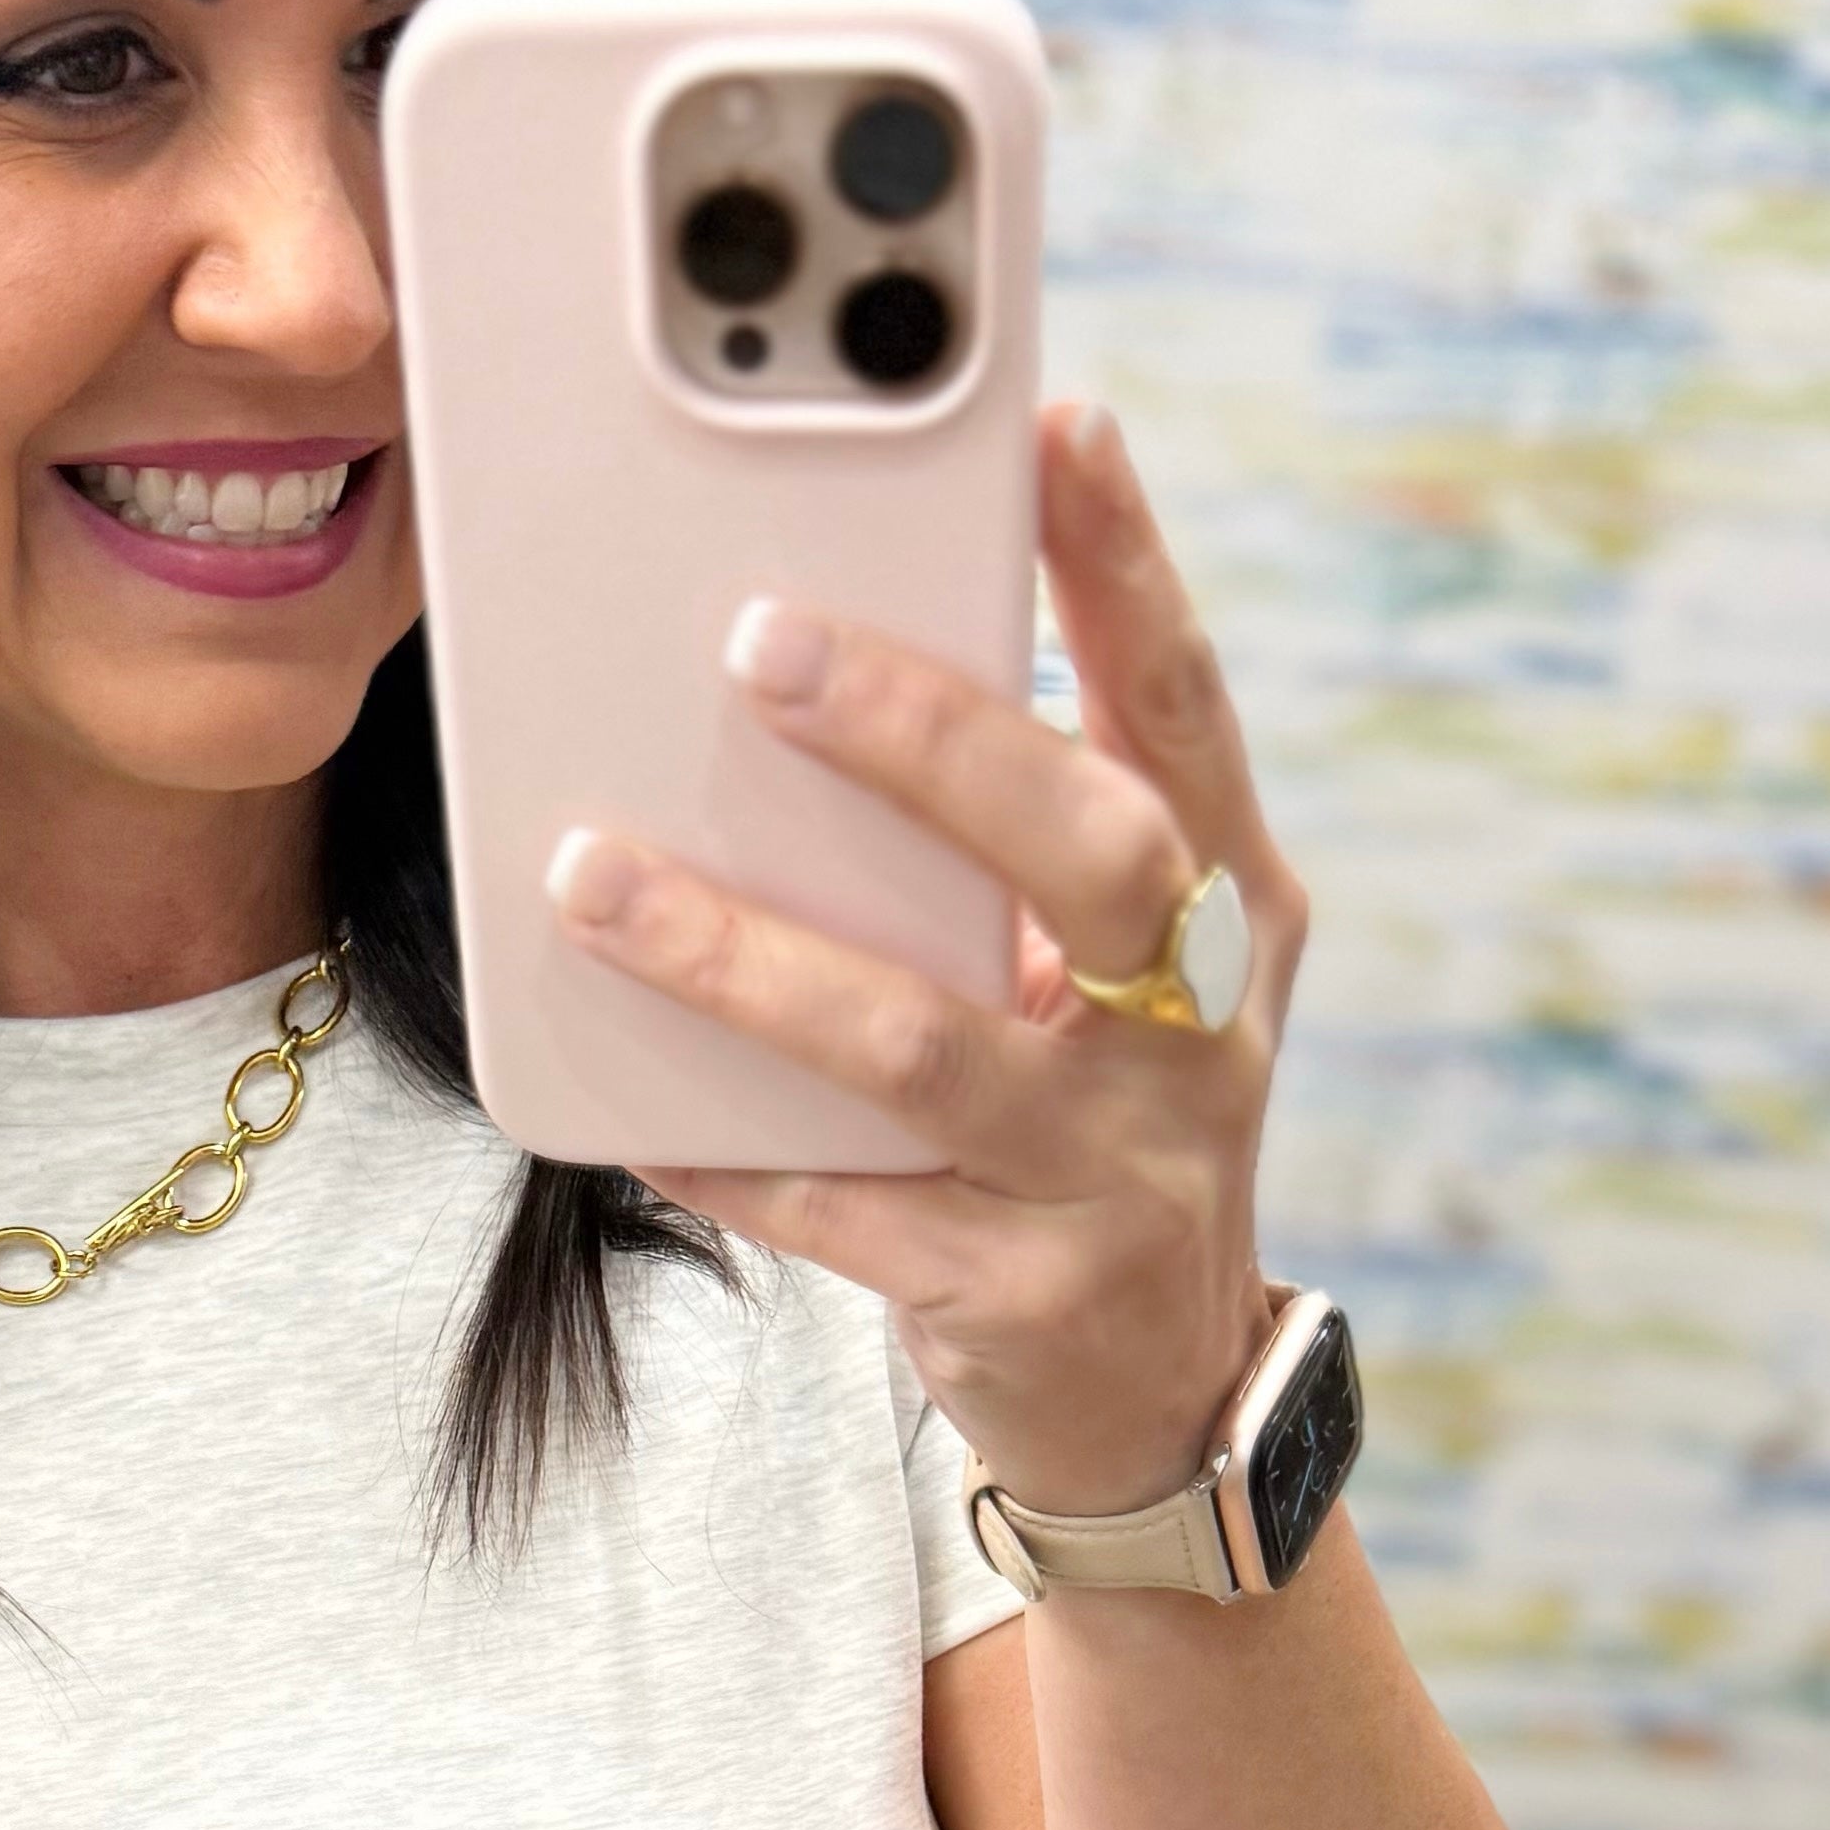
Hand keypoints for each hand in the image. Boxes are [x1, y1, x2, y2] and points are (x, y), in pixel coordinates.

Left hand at [544, 399, 1303, 1520]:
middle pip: (1086, 855)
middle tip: (761, 642)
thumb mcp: (1114, 983)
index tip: (1056, 425)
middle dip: (928, 739)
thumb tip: (820, 669)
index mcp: (1236, 915)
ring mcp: (1116, 1175)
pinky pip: (836, 1208)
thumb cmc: (1098, 1130)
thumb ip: (1019, 851)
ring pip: (920, 1044)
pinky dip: (723, 1147)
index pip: (1187, 712)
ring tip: (594, 876)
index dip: (1131, 568)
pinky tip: (617, 1095)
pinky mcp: (1016, 1295)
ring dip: (746, 957)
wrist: (1155, 1404)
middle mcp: (1201, 1037)